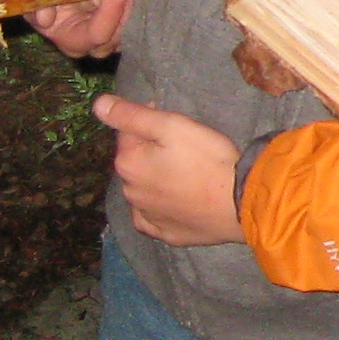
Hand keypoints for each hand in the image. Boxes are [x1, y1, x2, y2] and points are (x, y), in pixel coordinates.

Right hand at [28, 0, 134, 57]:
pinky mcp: (128, 19)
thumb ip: (35, 9)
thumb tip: (45, 19)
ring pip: (135, 21)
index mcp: (73, 41)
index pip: (96, 34)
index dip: (108, 12)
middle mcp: (99, 43)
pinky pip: (141, 10)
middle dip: (129, 1)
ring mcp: (116, 32)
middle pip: (122, 30)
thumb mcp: (32, 1)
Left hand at [97, 95, 241, 245]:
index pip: (128, 134)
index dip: (148, 122)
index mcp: (128, 163)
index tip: (173, 121)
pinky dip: (157, 211)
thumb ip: (132, 115)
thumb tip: (98, 105)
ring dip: (154, 180)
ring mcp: (149, 216)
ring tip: (183, 174)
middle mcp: (131, 192)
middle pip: (135, 163)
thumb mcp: (171, 126)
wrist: (241, 203)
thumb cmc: (208, 159)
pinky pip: (153, 220)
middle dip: (149, 154)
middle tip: (182, 148)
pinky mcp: (168, 234)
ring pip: (143, 191)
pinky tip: (170, 205)